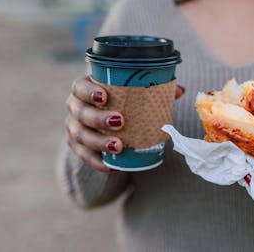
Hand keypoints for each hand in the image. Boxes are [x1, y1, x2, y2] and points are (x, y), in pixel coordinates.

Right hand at [65, 75, 184, 171]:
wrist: (103, 122)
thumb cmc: (120, 101)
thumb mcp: (132, 93)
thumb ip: (153, 90)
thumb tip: (180, 90)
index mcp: (85, 89)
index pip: (79, 87)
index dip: (88, 91)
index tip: (105, 97)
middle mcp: (75, 107)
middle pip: (80, 113)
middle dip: (98, 118)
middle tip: (120, 122)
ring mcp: (73, 128)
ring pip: (80, 136)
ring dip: (98, 142)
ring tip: (119, 146)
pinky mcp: (77, 147)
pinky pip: (84, 157)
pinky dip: (98, 162)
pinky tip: (113, 165)